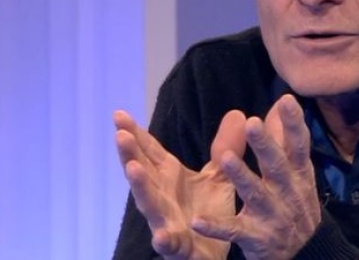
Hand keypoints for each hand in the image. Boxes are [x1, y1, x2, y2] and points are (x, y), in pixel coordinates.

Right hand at [114, 109, 247, 259]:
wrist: (215, 253)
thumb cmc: (209, 213)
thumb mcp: (220, 177)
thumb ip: (225, 149)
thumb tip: (239, 114)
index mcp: (170, 178)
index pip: (150, 152)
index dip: (136, 134)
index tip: (119, 113)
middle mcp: (163, 198)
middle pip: (143, 173)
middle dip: (130, 155)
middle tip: (120, 134)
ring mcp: (167, 222)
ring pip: (150, 205)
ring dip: (141, 188)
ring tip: (132, 169)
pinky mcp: (179, 249)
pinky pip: (170, 244)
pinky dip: (165, 240)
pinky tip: (161, 236)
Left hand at [192, 94, 321, 259]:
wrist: (307, 253)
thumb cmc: (296, 203)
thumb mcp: (298, 172)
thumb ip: (286, 139)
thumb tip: (283, 102)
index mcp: (298, 174)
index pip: (298, 146)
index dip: (294, 124)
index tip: (286, 100)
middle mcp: (287, 192)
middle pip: (276, 166)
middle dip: (265, 145)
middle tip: (253, 122)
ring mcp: (272, 216)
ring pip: (255, 194)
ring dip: (242, 176)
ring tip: (226, 158)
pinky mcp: (255, 238)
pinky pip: (233, 231)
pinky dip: (216, 227)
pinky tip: (198, 220)